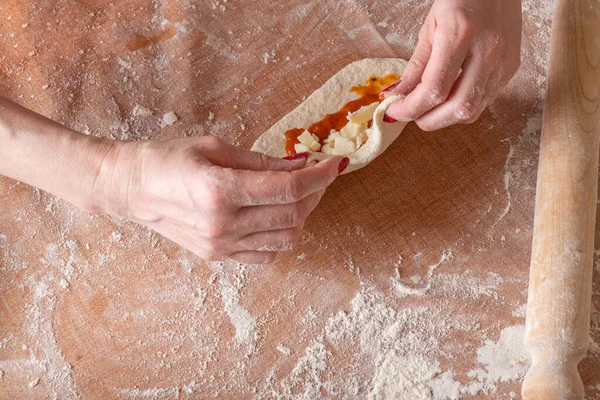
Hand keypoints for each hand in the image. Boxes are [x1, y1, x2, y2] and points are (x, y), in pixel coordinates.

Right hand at [95, 136, 344, 263]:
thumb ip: (261, 161)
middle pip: (292, 214)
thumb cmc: (167, 159)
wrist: (131, 188)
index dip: (319, 175)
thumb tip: (300, 163)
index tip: (335, 163)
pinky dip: (282, 236)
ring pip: (285, 238)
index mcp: (219, 190)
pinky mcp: (217, 256)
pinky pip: (266, 255)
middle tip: (318, 174)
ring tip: (299, 193)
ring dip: (302, 214)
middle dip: (316, 192)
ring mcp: (220, 245)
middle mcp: (222, 224)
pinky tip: (278, 216)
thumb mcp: (215, 147)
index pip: (287, 188)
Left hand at [384, 0, 520, 130]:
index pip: (434, 89)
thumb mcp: (429, 27)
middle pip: (458, 107)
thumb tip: (397, 96)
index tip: (394, 112)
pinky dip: (462, 106)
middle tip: (411, 116)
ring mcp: (504, 60)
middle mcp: (487, 49)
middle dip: (429, 120)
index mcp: (461, 33)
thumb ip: (415, 66)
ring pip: (473, 109)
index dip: (410, 108)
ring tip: (428, 109)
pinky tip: (449, 98)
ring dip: (445, 118)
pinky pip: (485, 100)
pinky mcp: (512, 67)